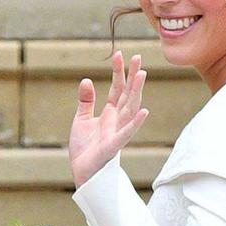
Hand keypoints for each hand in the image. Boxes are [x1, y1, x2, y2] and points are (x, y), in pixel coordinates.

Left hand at [69, 50, 148, 187]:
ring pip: (130, 109)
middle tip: (138, 56)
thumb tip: (86, 80)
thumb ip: (86, 101)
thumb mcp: (81, 119)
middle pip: (127, 94)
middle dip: (132, 76)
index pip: (116, 88)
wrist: (81, 171)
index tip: (119, 54)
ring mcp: (117, 132)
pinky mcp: (113, 145)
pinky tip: (144, 111)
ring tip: (142, 74)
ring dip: (136, 92)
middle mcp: (117, 120)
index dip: (118, 72)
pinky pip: (126, 133)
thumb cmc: (84, 148)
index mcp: (110, 113)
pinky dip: (135, 123)